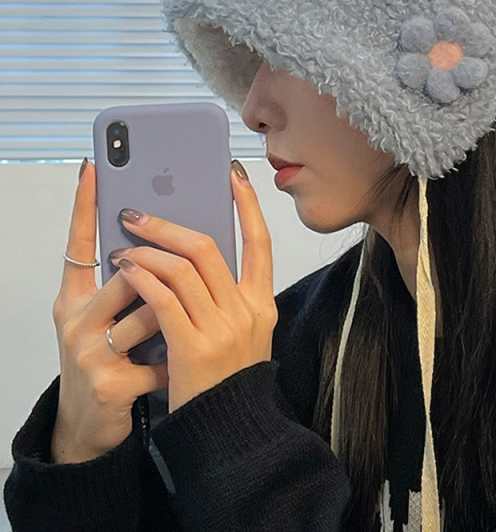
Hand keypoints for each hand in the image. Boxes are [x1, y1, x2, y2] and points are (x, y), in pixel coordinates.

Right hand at [51, 161, 167, 463]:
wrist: (92, 427)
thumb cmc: (109, 359)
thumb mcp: (111, 318)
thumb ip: (130, 284)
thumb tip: (169, 241)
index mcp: (75, 300)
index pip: (79, 244)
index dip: (84, 206)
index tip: (93, 166)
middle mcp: (75, 321)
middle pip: (127, 274)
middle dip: (160, 275)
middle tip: (180, 279)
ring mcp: (90, 353)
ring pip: (150, 310)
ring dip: (176, 319)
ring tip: (185, 330)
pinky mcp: (111, 384)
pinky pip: (163, 355)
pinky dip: (180, 359)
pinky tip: (183, 368)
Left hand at [112, 162, 276, 411]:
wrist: (226, 429)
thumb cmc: (226, 377)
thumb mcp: (243, 333)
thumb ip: (227, 295)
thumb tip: (193, 254)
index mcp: (262, 303)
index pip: (260, 242)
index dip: (247, 205)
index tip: (233, 176)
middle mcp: (247, 310)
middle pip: (208, 248)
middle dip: (169, 225)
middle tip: (139, 214)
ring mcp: (222, 328)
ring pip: (181, 268)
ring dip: (147, 249)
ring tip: (123, 245)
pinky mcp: (193, 346)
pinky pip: (164, 298)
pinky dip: (143, 276)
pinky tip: (127, 268)